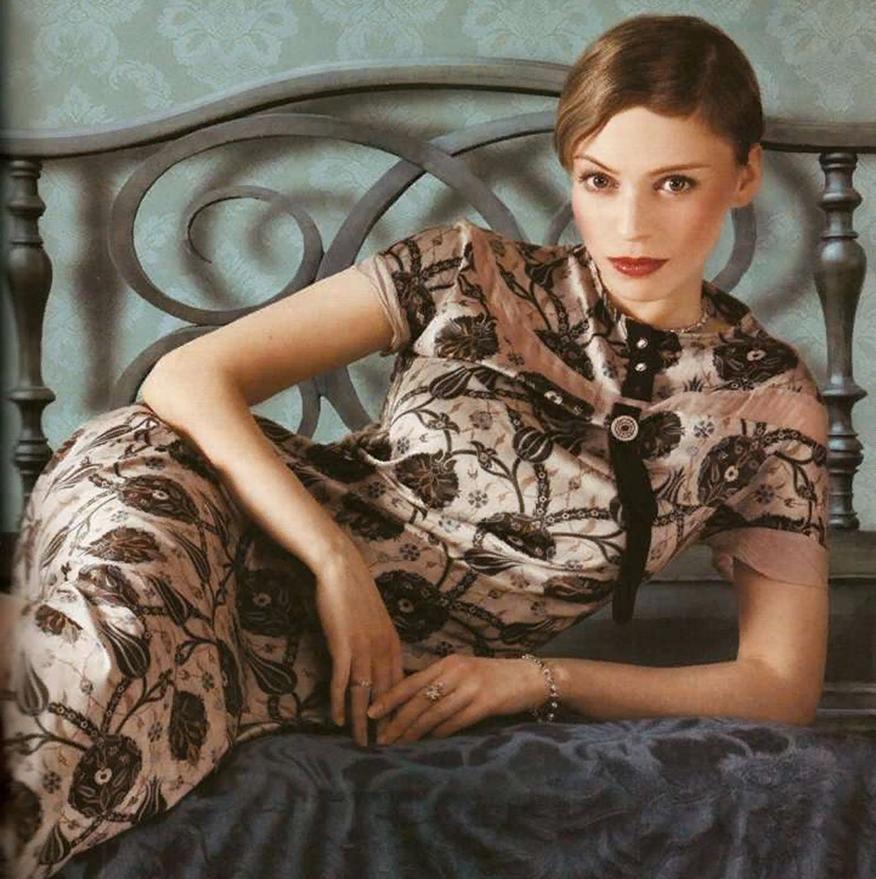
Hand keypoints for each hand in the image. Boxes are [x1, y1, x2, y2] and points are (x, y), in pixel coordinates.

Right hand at [312, 540, 404, 746]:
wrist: (343, 572)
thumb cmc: (357, 596)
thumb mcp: (377, 623)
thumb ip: (381, 646)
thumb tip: (381, 668)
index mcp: (394, 645)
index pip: (400, 687)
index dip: (400, 712)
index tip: (399, 733)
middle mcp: (383, 650)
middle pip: (386, 696)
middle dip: (386, 724)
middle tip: (385, 749)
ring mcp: (363, 650)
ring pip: (365, 694)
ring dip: (362, 721)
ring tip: (361, 743)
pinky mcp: (343, 647)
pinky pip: (342, 682)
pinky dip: (339, 703)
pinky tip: (337, 720)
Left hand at [366, 653, 548, 743]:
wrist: (528, 676)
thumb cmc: (491, 676)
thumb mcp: (463, 672)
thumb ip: (440, 682)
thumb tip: (409, 704)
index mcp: (447, 663)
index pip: (412, 681)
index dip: (390, 697)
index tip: (371, 712)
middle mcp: (456, 672)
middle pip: (420, 700)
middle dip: (398, 721)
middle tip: (381, 738)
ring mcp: (471, 687)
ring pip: (434, 713)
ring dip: (414, 732)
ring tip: (399, 745)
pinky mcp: (485, 703)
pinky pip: (456, 722)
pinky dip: (439, 734)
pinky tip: (428, 743)